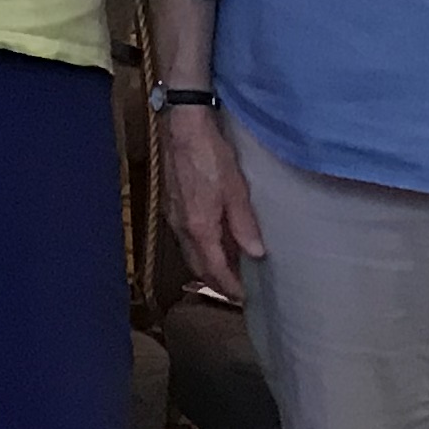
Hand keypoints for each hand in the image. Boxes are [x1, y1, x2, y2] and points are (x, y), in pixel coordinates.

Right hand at [160, 107, 266, 290]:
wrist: (184, 129)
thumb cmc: (211, 157)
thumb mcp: (236, 191)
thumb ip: (244, 225)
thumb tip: (255, 253)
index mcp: (199, 228)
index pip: (214, 269)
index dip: (229, 287)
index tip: (244, 299)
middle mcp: (182, 227)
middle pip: (198, 266)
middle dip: (216, 282)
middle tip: (236, 292)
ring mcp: (174, 216)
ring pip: (190, 252)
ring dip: (208, 265)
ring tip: (228, 270)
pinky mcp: (173, 204)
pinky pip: (186, 237)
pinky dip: (201, 248)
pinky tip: (214, 241)